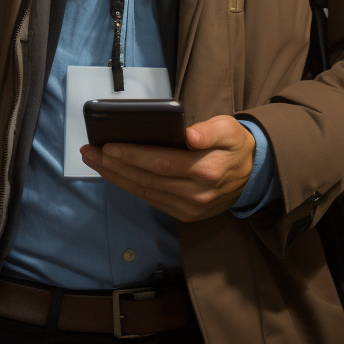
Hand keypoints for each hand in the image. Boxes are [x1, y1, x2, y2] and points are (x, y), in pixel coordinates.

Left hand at [79, 115, 255, 221]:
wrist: (253, 175)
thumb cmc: (234, 145)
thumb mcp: (229, 129)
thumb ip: (209, 131)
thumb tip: (187, 135)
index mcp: (207, 170)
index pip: (161, 163)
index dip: (132, 155)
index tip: (109, 145)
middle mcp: (196, 194)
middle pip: (147, 180)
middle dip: (114, 165)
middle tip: (90, 151)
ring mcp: (190, 208)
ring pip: (145, 192)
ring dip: (116, 177)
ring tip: (94, 161)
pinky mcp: (186, 215)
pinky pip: (152, 199)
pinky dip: (130, 186)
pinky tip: (115, 174)